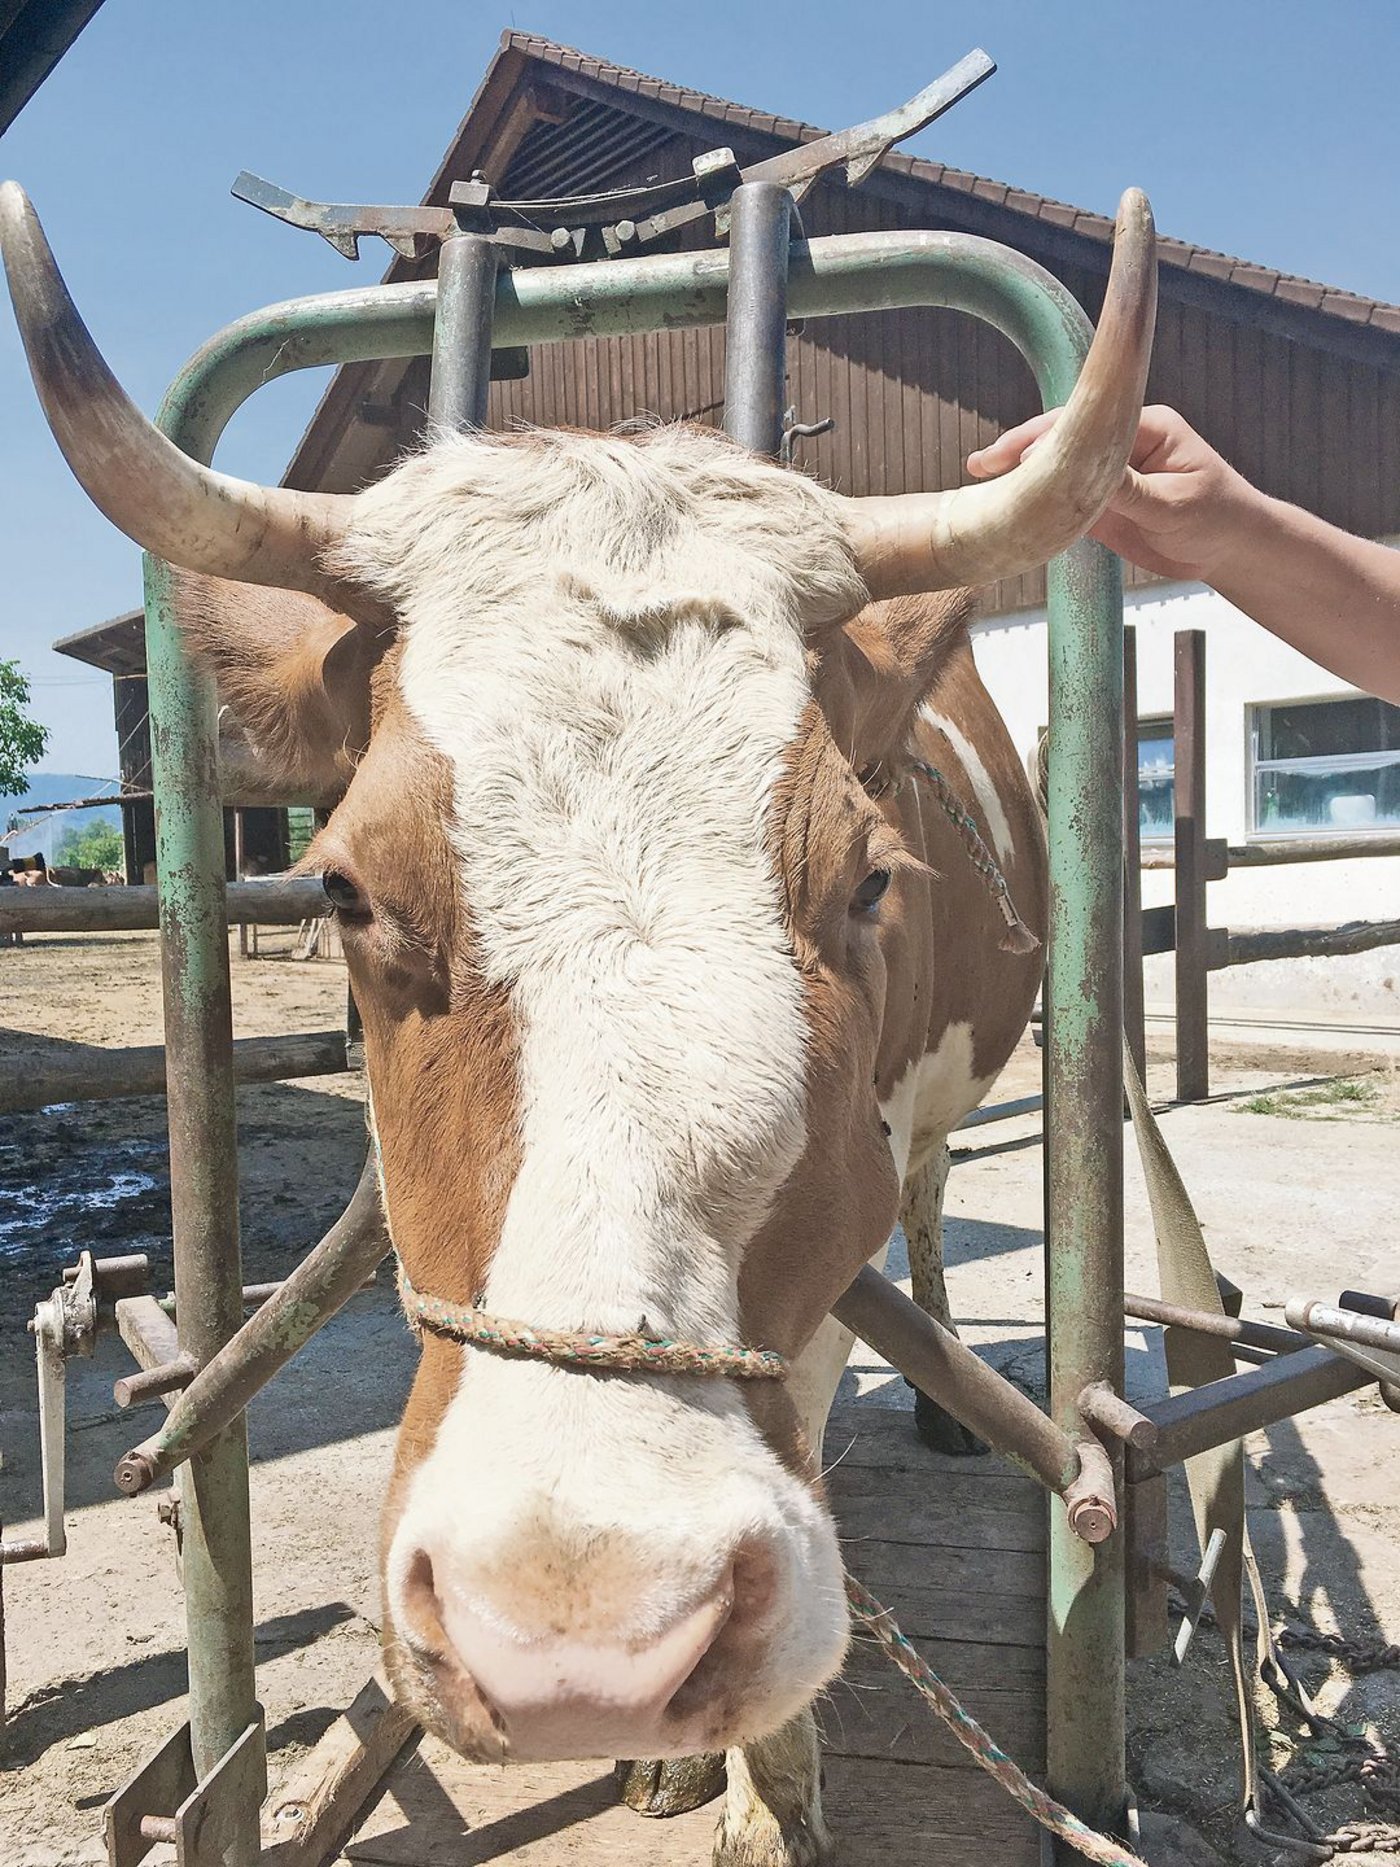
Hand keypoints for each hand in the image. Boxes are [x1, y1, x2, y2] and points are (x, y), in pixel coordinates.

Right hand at [966, 404, 1260, 582]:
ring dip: (1020, 479)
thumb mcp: (1175, 504)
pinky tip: (1006, 511)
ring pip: (1056, 471)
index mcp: (1144, 427)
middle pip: (1061, 441)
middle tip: (980, 466)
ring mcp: (1107, 476)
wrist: (1231, 549)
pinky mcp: (1100, 507)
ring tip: (978, 485)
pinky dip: (1035, 507)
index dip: (1048, 438)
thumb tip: (1084, 475)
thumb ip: (1128, 490)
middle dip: (1020, 452)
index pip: (1087, 423)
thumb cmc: (1218, 516)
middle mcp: (1120, 445)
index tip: (1017, 457)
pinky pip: (1061, 503)